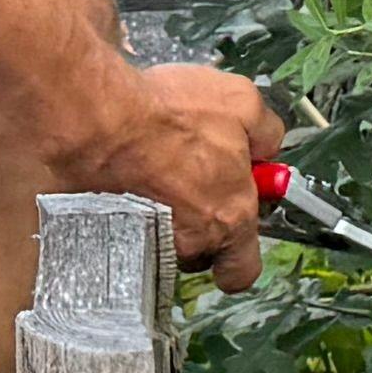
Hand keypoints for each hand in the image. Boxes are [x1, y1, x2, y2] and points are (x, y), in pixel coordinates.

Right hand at [65, 57, 276, 287]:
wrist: (104, 120)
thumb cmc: (171, 115)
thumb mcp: (242, 103)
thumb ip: (266, 133)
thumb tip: (266, 146)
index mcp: (230, 217)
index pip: (242, 269)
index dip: (240, 252)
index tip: (236, 221)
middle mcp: (190, 242)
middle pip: (201, 254)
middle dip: (202, 226)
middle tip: (194, 184)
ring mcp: (148, 242)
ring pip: (164, 243)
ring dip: (165, 218)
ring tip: (156, 173)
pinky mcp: (111, 232)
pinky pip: (128, 229)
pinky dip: (130, 208)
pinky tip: (127, 174)